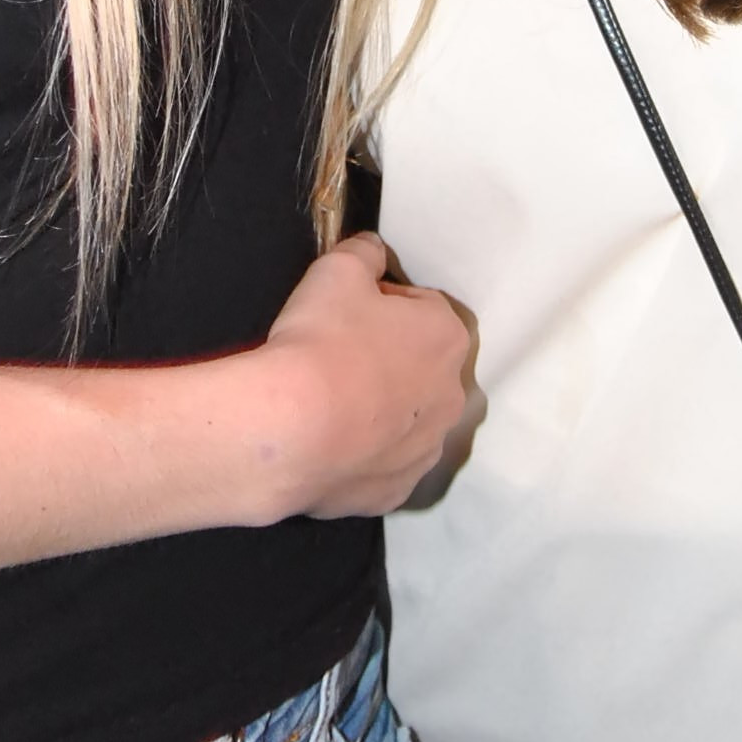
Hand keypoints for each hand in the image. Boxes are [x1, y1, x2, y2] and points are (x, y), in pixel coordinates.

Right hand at [254, 234, 472, 520]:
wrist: (291, 429)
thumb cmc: (322, 342)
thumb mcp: (337, 270)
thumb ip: (363, 252)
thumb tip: (372, 250)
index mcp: (446, 337)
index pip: (420, 307)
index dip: (379, 305)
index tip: (344, 313)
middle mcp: (451, 396)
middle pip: (419, 365)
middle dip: (387, 359)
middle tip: (335, 357)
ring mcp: (425, 450)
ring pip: (407, 419)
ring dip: (379, 409)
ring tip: (328, 404)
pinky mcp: (395, 491)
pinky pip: (383, 464)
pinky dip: (362, 454)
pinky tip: (328, 443)